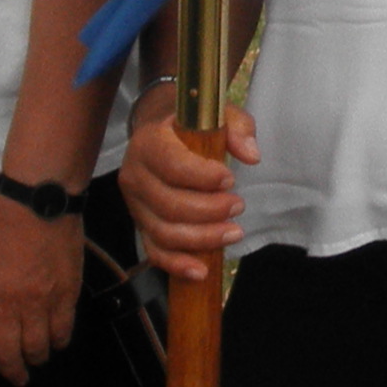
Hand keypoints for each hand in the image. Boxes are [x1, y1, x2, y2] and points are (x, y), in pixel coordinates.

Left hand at [0, 193, 82, 386]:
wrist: (37, 203)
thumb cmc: (3, 229)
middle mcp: (8, 306)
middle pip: (8, 355)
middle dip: (11, 372)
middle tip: (16, 377)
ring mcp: (39, 302)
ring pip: (37, 349)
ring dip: (36, 358)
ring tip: (37, 358)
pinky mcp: (66, 295)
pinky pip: (63, 331)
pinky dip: (59, 341)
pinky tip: (56, 340)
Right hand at [123, 92, 257, 281]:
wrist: (161, 134)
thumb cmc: (192, 126)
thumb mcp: (217, 115)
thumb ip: (237, 128)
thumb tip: (251, 155)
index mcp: (149, 143)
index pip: (172, 165)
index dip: (201, 177)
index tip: (230, 179)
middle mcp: (135, 176)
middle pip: (169, 204)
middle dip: (209, 211)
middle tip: (238, 206)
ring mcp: (136, 205)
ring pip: (164, 232)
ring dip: (202, 239)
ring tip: (233, 232)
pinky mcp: (142, 226)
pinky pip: (155, 252)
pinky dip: (177, 265)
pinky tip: (202, 271)